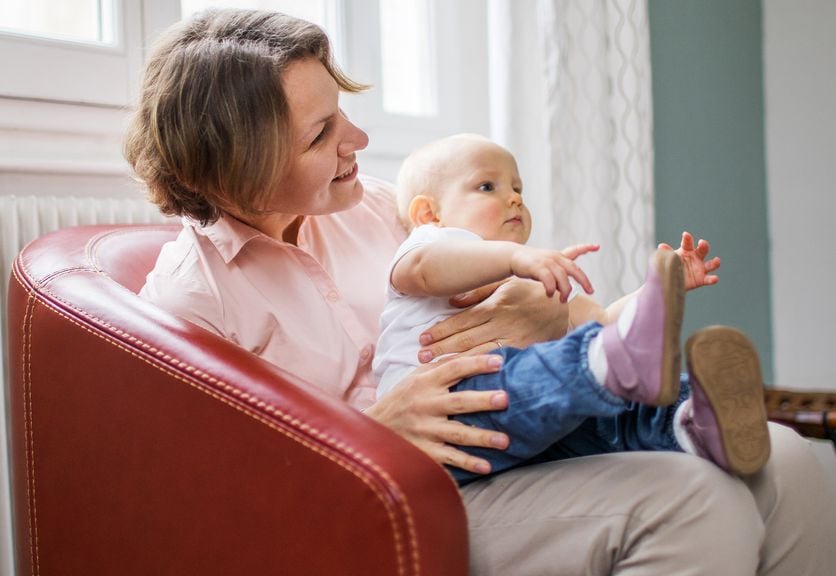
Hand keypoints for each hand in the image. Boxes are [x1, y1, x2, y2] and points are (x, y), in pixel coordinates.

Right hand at [364, 355, 509, 473]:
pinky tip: (486, 466)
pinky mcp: (424, 452)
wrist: (372, 431)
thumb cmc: (400, 400)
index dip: (476, 364)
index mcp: (425, 382)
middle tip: (506, 399)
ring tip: (505, 440)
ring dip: (482, 437)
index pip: (453, 369)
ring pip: (457, 434)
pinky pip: (449, 458)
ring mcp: (425, 430)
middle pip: (459, 402)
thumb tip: (470, 354)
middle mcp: (425, 405)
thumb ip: (439, 367)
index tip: (499, 362)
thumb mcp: (414, 378)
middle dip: (483, 401)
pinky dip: (467, 463)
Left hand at [417, 278, 571, 361]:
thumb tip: (452, 302)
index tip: (423, 337)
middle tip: (420, 356)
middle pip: (465, 337)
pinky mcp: (523, 351)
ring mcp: (513, 338)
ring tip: (433, 368)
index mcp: (495, 304)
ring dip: (454, 361)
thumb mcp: (505, 285)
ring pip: (477, 352)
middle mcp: (502, 322)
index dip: (441, 329)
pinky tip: (463, 377)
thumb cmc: (532, 294)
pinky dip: (479, 369)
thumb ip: (478, 293)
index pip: (461, 319)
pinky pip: (497, 362)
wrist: (567, 309)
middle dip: (441, 347)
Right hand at [509, 243, 598, 301]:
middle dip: (584, 281)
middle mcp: (555, 257)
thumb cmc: (530, 264)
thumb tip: (565, 290)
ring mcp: (547, 262)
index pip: (575, 250)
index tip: (597, 246)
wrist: (512, 257)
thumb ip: (557, 275)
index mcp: (558, 256)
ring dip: (565, 290)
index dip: (586, 248)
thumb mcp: (546, 265)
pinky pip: (549, 280)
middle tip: (590, 291)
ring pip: (563, 277)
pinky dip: (551, 289)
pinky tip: (550, 294)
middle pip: (574, 269)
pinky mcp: (538, 267)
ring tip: (563, 300)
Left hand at [659, 231, 720, 290]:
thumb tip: (661, 246)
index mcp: (687, 251)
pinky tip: (715, 278)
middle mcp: (696, 257)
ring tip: (717, 260)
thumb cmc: (671, 266)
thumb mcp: (668, 259)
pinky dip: (713, 279)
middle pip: (703, 250)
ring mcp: (700, 268)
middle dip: (704, 246)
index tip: (685, 234)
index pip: (687, 243)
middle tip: (702, 242)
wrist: (671, 281)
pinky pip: (709, 279)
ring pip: (711, 264)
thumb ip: (667, 253)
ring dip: (715, 262)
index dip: (687, 239)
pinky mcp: (702, 279)